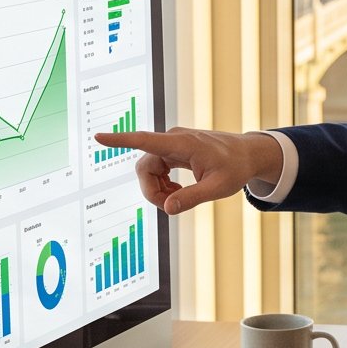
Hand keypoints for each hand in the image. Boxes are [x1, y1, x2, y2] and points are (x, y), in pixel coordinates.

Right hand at [94, 127, 283, 215]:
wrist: (247, 155)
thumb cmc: (235, 168)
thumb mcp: (218, 188)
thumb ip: (192, 198)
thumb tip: (167, 209)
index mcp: (183, 143)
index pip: (145, 140)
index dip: (120, 141)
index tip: (98, 138)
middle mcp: (173, 139)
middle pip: (144, 167)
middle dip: (151, 190)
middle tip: (170, 206)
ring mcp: (171, 144)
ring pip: (148, 170)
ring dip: (158, 189)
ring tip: (179, 198)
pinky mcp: (172, 150)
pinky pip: (156, 169)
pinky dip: (163, 185)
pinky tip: (178, 192)